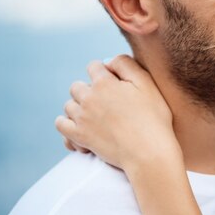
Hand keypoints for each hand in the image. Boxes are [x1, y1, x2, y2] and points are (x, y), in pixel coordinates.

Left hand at [56, 55, 181, 171]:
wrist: (148, 152)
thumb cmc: (153, 118)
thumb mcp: (147, 84)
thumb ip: (127, 65)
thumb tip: (108, 62)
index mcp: (105, 83)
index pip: (94, 66)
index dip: (104, 72)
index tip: (114, 83)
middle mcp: (89, 97)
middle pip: (77, 86)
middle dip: (89, 90)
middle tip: (107, 103)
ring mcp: (81, 118)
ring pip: (69, 105)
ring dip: (79, 108)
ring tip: (96, 117)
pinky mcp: (79, 136)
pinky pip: (61, 125)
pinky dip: (68, 125)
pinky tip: (83, 128)